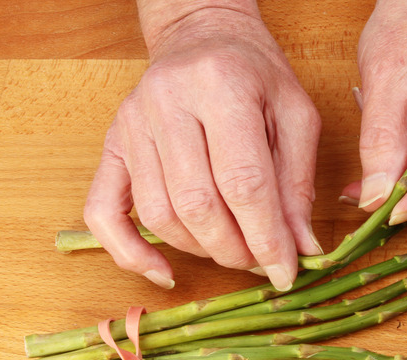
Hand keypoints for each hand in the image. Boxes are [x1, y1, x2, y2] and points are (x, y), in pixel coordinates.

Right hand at [84, 3, 322, 290]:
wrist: (201, 38)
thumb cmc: (254, 74)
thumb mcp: (295, 115)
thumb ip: (298, 182)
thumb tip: (303, 248)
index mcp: (221, 87)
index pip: (243, 182)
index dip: (267, 238)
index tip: (287, 273)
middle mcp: (167, 103)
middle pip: (198, 205)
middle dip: (236, 250)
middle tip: (262, 264)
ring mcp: (130, 125)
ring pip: (159, 215)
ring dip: (200, 251)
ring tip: (233, 252)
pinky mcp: (111, 146)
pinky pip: (103, 213)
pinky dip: (130, 252)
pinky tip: (164, 270)